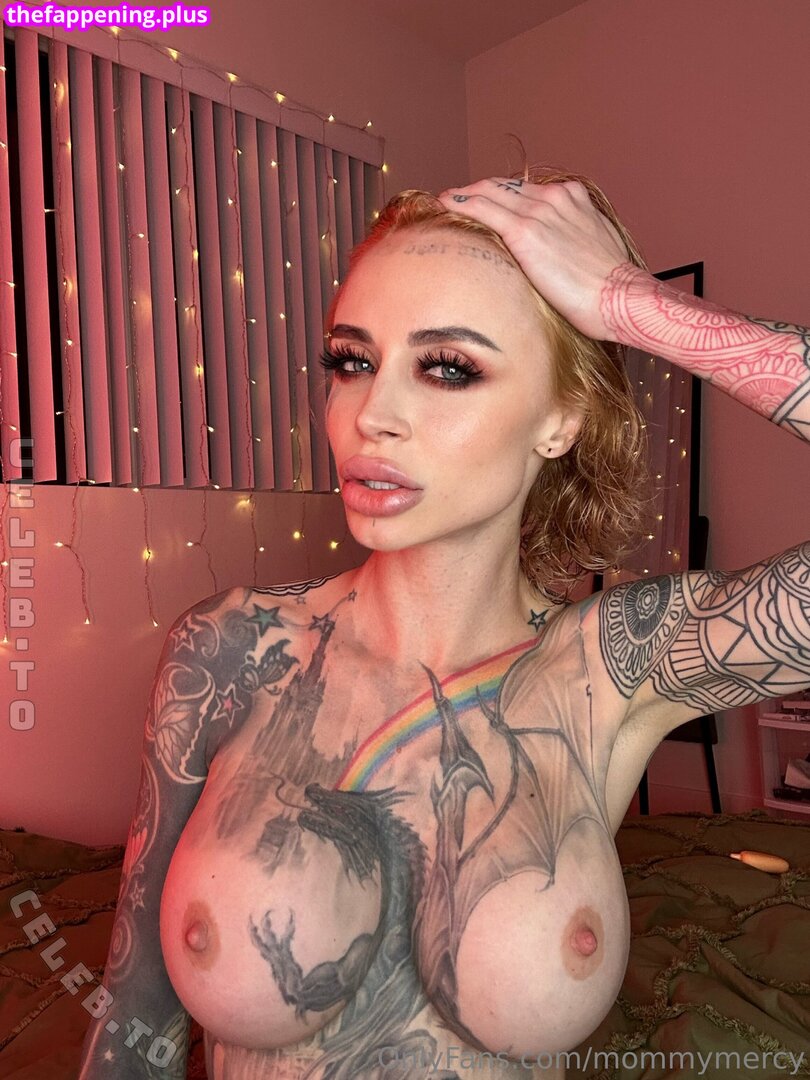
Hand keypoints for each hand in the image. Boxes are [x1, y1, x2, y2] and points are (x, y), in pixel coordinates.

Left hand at [436, 177, 637, 341]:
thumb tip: (556, 254)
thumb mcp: (594, 249)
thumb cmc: (609, 287)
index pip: (527, 189)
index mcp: (573, 198)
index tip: (487, 200)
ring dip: (465, 193)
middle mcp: (555, 197)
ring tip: (446, 199)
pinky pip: (483, 208)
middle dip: (479, 189)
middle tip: (457, 196)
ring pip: (491, 192)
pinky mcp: (524, 232)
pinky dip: (461, 202)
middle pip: (506, 186)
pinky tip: (445, 202)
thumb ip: (572, 239)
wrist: (618, 297)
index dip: (503, 194)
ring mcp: (539, 212)